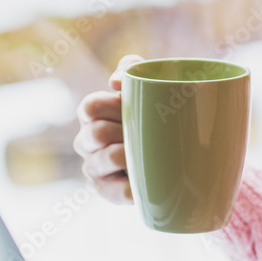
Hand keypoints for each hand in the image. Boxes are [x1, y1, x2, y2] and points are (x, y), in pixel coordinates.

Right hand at [73, 54, 143, 203]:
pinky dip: (132, 187)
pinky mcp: (107, 191)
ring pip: (103, 160)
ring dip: (125, 155)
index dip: (112, 106)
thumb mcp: (145, 85)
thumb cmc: (151, 113)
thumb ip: (131, 68)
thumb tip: (115, 82)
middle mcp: (87, 141)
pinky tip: (144, 182)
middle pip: (95, 133)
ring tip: (144, 153)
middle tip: (144, 130)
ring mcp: (95, 167)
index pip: (90, 107)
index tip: (131, 105)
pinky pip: (117, 192)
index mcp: (92, 114)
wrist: (174, 151)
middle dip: (121, 130)